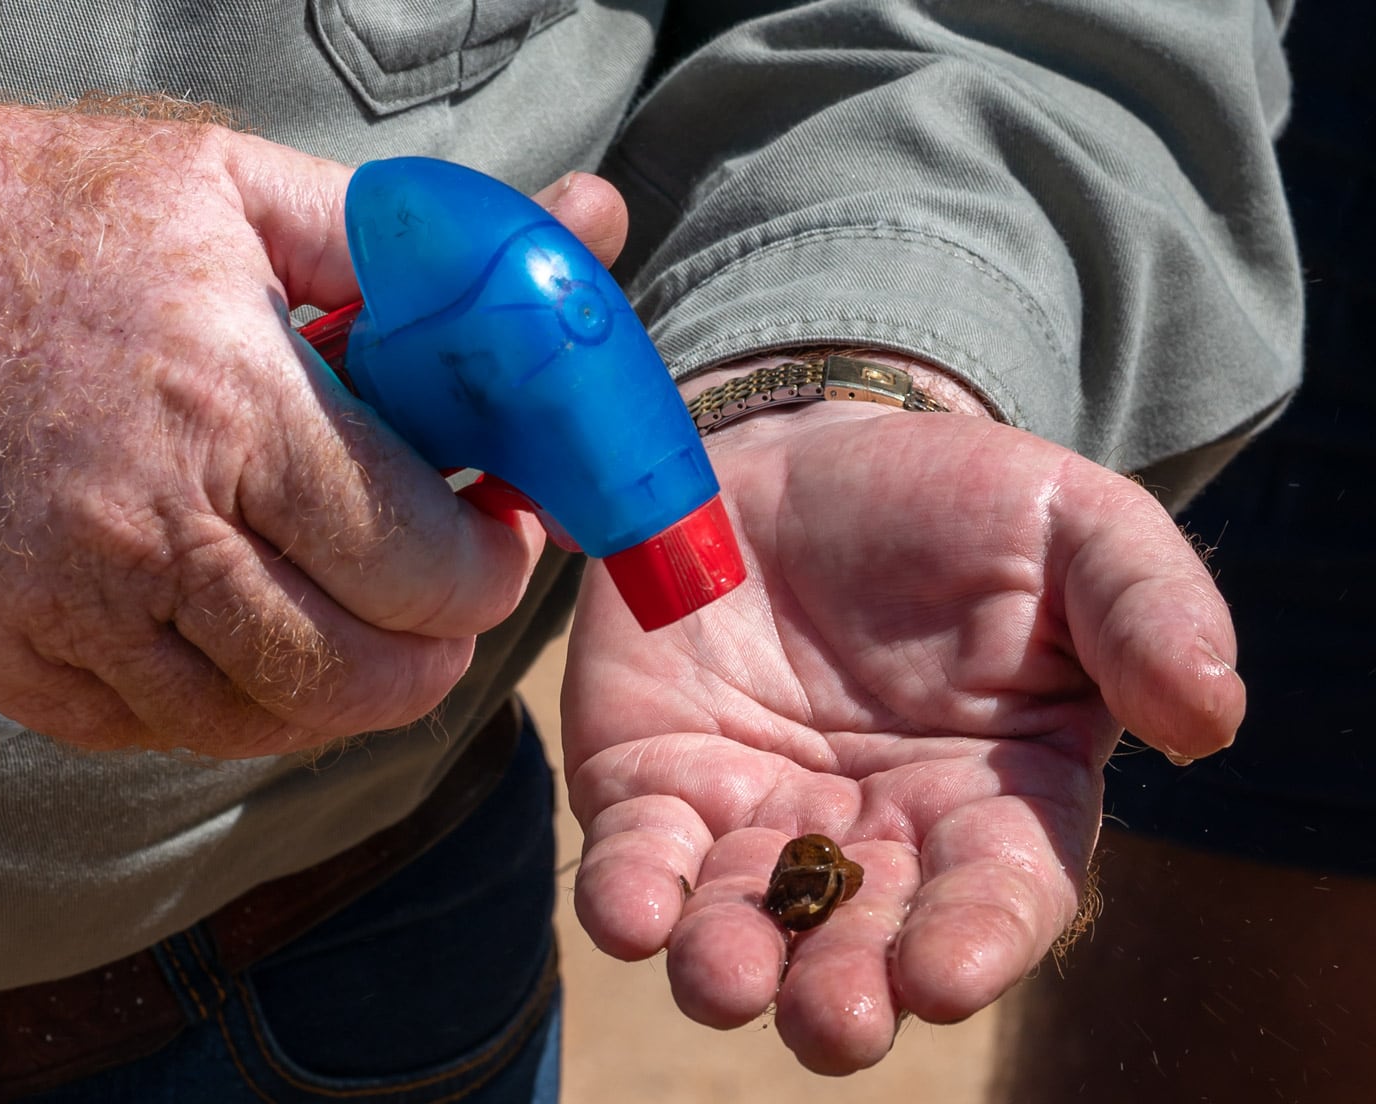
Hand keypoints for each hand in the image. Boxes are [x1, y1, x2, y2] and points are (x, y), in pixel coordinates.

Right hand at [0, 92, 625, 756]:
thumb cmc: (28, 219)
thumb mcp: (221, 188)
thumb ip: (377, 246)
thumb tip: (508, 265)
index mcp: (233, 407)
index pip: (420, 560)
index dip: (491, 569)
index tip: (498, 541)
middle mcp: (155, 532)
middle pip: (358, 670)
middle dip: (438, 654)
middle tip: (448, 611)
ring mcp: (68, 614)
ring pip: (263, 723)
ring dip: (343, 696)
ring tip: (363, 637)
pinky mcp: (2, 662)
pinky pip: (154, 733)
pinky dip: (228, 708)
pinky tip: (247, 648)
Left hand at [561, 388, 1242, 1071]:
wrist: (806, 454)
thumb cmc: (957, 505)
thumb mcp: (1076, 530)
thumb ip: (1146, 613)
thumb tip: (1210, 717)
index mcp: (993, 805)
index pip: (996, 898)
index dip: (975, 942)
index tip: (942, 974)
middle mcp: (871, 840)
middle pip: (862, 946)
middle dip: (846, 991)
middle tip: (837, 1018)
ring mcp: (754, 819)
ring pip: (741, 928)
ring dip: (728, 964)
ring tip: (725, 977)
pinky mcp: (654, 783)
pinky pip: (637, 858)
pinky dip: (629, 894)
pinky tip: (626, 911)